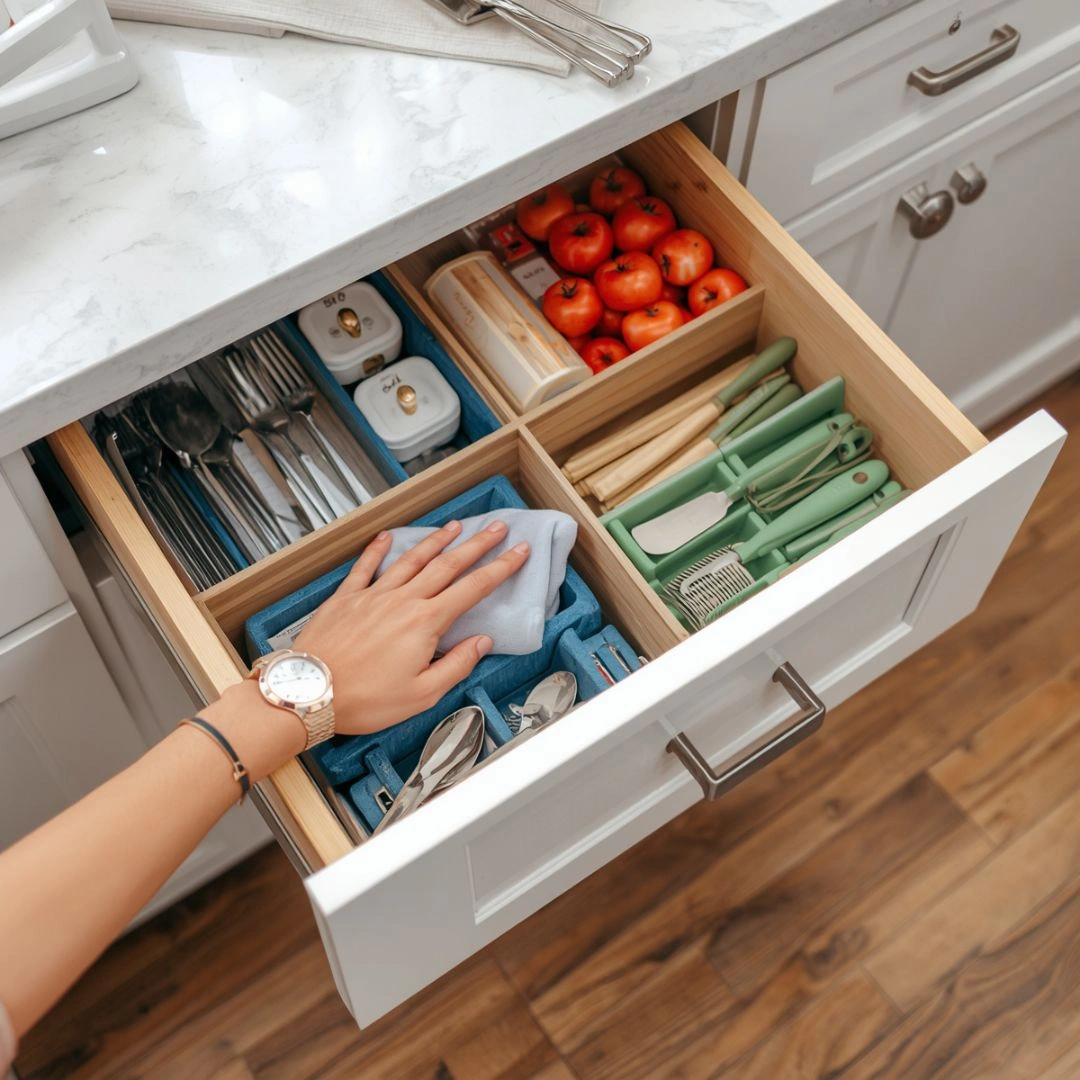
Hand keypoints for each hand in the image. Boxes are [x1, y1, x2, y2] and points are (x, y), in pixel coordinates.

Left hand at [295, 518, 529, 733]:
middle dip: (477, 545)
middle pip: (448, 565)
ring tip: (454, 526)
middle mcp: (403, 601)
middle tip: (496, 528)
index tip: (518, 552)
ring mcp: (374, 595)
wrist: (310, 692)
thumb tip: (480, 643)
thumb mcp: (422, 694)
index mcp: (425, 623)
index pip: (473, 588)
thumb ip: (456, 665)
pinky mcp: (346, 598)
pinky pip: (366, 566)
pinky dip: (378, 549)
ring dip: (436, 540)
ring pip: (412, 559)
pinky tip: (386, 537)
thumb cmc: (364, 699)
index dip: (500, 568)